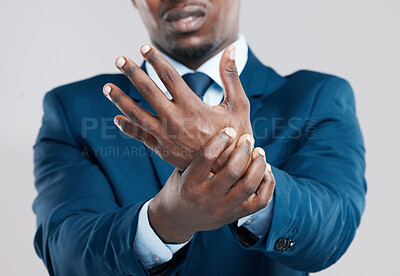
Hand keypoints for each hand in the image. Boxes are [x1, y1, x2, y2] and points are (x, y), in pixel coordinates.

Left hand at [103, 45, 251, 170]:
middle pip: (147, 91)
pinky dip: (126, 127)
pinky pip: (139, 136)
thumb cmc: (234, 136)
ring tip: (106, 87)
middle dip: (132, 73)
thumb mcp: (238, 105)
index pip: (169, 76)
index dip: (156, 60)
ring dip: (120, 99)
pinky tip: (116, 119)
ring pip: (137, 114)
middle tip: (118, 59)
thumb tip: (230, 49)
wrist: (226, 171)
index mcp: (192, 106)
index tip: (144, 48)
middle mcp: (175, 119)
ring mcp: (165, 136)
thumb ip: (231, 76)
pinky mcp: (161, 149)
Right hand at [147, 128, 274, 243]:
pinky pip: (259, 201)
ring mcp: (222, 210)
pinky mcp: (234, 216)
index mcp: (189, 184)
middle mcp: (206, 198)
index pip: (207, 157)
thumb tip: (216, 122)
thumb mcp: (180, 168)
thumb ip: (195, 152)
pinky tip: (265, 170)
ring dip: (258, 165)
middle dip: (244, 150)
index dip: (221, 140)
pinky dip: (267, 184)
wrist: (177, 219)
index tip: (230, 130)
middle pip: (233, 171)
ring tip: (259, 152)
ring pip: (248, 185)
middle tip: (248, 139)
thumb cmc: (179, 186)